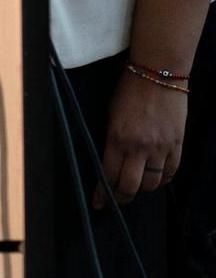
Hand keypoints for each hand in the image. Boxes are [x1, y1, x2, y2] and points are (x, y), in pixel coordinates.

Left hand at [96, 71, 186, 206]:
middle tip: (117, 200)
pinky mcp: (178, 144)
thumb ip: (111, 141)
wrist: (159, 74)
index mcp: (117, 139)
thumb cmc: (129, 91)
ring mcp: (161, 147)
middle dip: (122, 198)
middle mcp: (139, 147)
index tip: (99, 203)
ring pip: (152, 183)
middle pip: (130, 186)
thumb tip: (110, 162)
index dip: (103, 193)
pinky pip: (172, 172)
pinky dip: (164, 180)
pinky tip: (157, 180)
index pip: (108, 175)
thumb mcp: (111, 116)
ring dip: (143, 189)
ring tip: (136, 187)